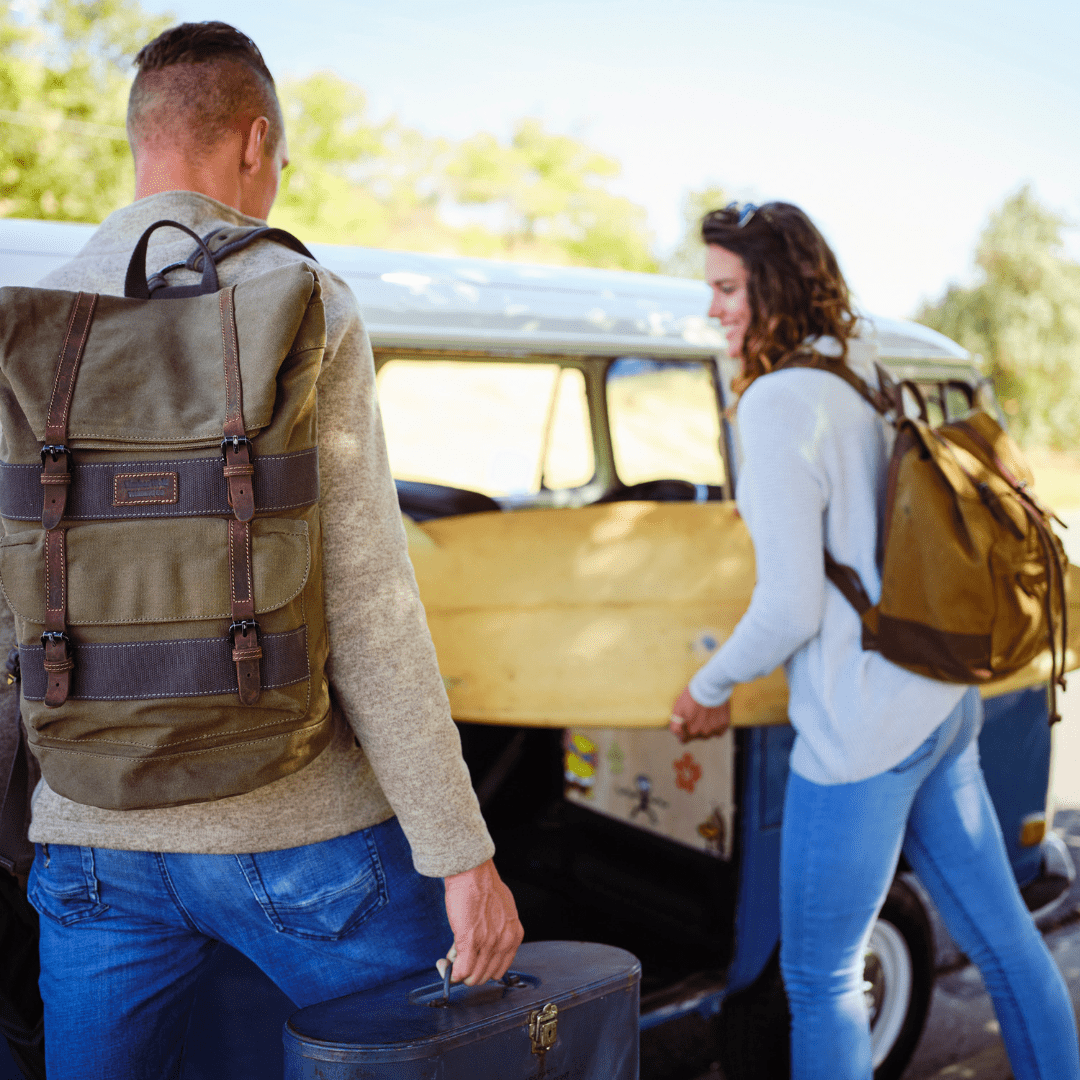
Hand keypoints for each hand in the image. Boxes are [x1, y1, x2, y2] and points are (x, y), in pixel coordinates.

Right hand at [439, 858, 522, 985]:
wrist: (473, 872)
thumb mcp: (502, 910)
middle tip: (460, 961)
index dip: (483, 969)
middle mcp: (504, 942)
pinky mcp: (469, 942)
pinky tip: (446, 965)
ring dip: (460, 973)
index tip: (473, 964)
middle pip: (486, 976)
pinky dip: (452, 973)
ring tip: (452, 959)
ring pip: (473, 977)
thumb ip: (497, 930)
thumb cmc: (485, 885)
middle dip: (470, 971)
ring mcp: (487, 944)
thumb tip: (482, 945)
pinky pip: (460, 971)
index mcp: (514, 934)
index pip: (500, 969)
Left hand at [669, 687, 731, 743]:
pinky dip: (716, 726)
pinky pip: (718, 731)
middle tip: (696, 714)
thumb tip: (678, 736)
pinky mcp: (724, 724)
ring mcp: (714, 729)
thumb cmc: (692, 696)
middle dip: (694, 728)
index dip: (682, 733)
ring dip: (705, 727)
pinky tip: (713, 715)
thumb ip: (675, 726)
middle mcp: (703, 733)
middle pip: (696, 736)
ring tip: (705, 713)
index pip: (684, 740)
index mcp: (690, 731)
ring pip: (708, 734)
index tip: (684, 725)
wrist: (710, 686)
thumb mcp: (678, 709)